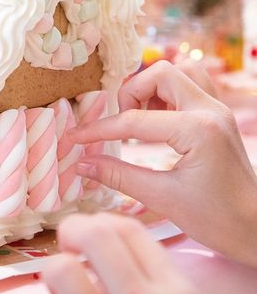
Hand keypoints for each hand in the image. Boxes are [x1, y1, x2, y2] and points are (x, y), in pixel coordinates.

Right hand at [71, 61, 256, 266]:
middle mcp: (210, 110)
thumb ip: (119, 176)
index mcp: (198, 129)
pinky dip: (168, 95)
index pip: (134, 121)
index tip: (74, 140)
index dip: (98, 130)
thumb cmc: (217, 220)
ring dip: (152, 90)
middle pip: (159, 74)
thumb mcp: (163, 199)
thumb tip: (82, 164)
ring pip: (177, 73)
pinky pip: (190, 86)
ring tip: (140, 122)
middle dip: (131, 95)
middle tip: (121, 127)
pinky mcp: (218, 116)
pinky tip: (158, 122)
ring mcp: (218, 110)